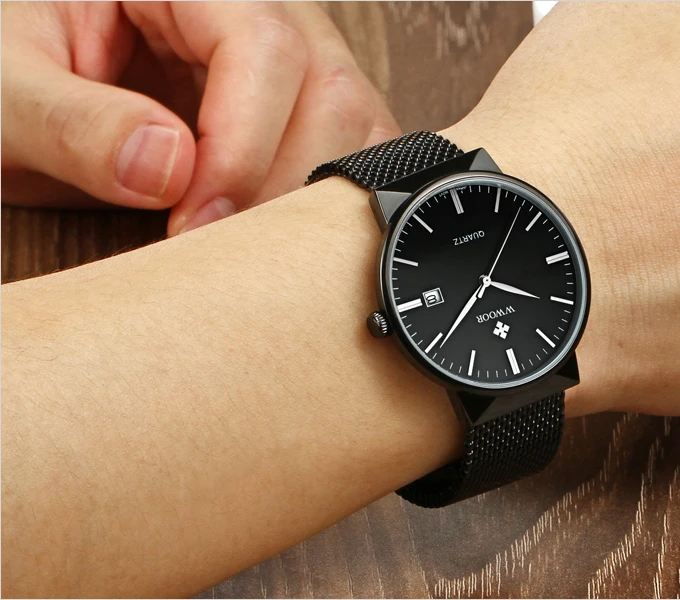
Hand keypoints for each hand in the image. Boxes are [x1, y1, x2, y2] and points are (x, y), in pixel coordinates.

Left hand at [0, 1, 399, 234]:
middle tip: (215, 247)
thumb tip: (169, 169)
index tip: (196, 217)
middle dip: (281, 182)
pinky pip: (357, 148)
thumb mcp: (10, 85)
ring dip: (310, 199)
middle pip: (330, 88)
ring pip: (358, 122)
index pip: (263, 44)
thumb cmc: (16, 68)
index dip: (243, 142)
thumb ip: (76, 122)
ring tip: (242, 246)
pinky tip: (279, 233)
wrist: (28, 86)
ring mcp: (295, 56)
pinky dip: (331, 200)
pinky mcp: (305, 107)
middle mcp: (260, 7)